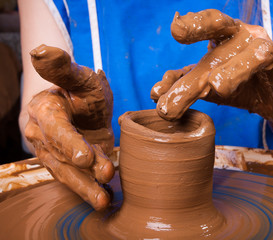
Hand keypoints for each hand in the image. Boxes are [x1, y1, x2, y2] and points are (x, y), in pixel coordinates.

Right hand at [25, 45, 114, 209]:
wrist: (86, 108)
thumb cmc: (84, 91)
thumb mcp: (81, 78)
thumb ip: (62, 68)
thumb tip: (39, 50)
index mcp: (45, 110)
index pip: (56, 128)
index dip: (69, 143)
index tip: (86, 157)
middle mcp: (43, 134)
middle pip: (61, 155)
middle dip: (83, 168)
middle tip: (106, 174)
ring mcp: (53, 153)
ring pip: (67, 172)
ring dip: (86, 186)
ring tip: (104, 199)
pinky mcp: (65, 166)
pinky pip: (75, 180)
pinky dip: (89, 189)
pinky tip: (103, 199)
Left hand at [151, 9, 272, 122]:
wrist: (270, 98)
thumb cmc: (236, 85)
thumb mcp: (206, 85)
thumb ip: (182, 84)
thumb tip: (154, 92)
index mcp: (225, 39)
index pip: (208, 26)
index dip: (194, 25)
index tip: (176, 31)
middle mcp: (246, 40)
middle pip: (224, 39)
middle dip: (204, 40)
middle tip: (181, 50)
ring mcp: (271, 54)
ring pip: (257, 56)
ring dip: (238, 70)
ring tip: (217, 87)